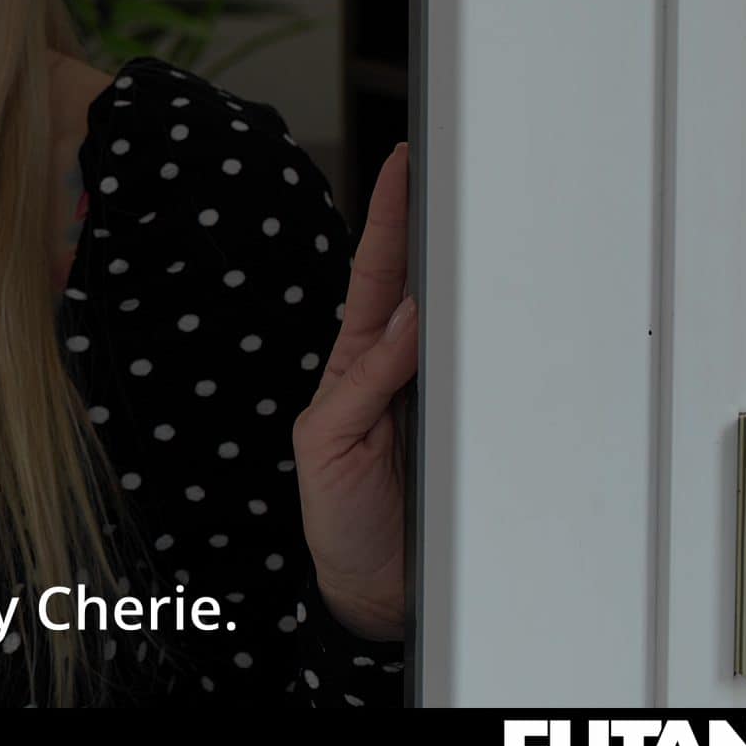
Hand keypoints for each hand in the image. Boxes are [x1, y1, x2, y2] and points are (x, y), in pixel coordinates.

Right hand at [291, 142, 417, 640]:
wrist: (371, 581)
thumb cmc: (392, 513)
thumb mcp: (395, 437)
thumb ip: (396, 375)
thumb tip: (415, 314)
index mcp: (377, 365)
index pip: (385, 280)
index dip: (394, 222)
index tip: (409, 169)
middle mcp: (362, 374)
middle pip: (380, 285)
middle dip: (397, 220)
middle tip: (417, 164)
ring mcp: (345, 400)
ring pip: (376, 320)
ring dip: (397, 261)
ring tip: (416, 203)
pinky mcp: (328, 432)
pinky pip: (366, 380)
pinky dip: (390, 349)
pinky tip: (413, 314)